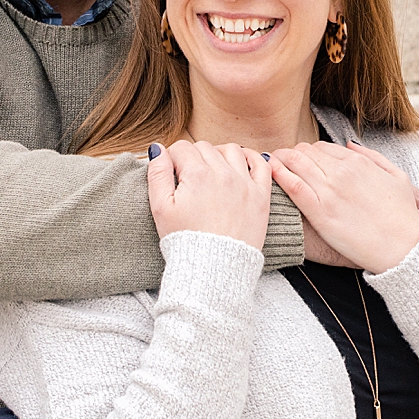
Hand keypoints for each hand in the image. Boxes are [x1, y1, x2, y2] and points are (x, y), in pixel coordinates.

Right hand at [146, 141, 270, 250]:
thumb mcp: (161, 208)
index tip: (171, 172)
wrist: (215, 270)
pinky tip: (243, 162)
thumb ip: (157, 174)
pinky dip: (252, 158)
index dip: (172, 158)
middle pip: (205, 148)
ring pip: (232, 150)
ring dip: (219, 154)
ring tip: (212, 169)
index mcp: (198, 174)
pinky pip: (261, 164)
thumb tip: (157, 148)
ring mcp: (245, 184)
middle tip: (188, 177)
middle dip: (193, 157)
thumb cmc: (185, 241)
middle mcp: (224, 173)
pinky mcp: (261, 196)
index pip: (181, 148)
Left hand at [269, 140, 418, 273]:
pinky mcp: (321, 213)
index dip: (309, 152)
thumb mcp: (397, 177)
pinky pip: (294, 186)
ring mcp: (330, 191)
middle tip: (284, 162)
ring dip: (281, 159)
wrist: (404, 247)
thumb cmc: (403, 216)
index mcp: (358, 162)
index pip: (322, 147)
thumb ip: (372, 157)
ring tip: (271, 162)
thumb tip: (349, 145)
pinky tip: (271, 171)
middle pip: (305, 152)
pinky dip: (279, 175)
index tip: (302, 160)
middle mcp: (342, 172)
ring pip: (295, 163)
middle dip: (292, 154)